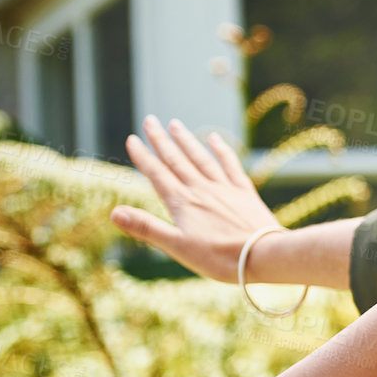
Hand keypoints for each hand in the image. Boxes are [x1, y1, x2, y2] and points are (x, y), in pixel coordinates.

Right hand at [112, 116, 280, 282]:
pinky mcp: (245, 193)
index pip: (157, 174)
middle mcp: (202, 189)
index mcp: (182, 202)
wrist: (263, 255)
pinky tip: (214, 138)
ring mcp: (225, 189)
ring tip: (175, 124)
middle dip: (161, 140)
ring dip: (186, 140)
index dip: (143, 156)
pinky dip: (221, 150)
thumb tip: (113, 212)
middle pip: (177, 160)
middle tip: (150, 120)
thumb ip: (146, 227)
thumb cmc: (219, 257)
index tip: (132, 139)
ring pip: (201, 158)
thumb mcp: (177, 246)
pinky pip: (230, 165)